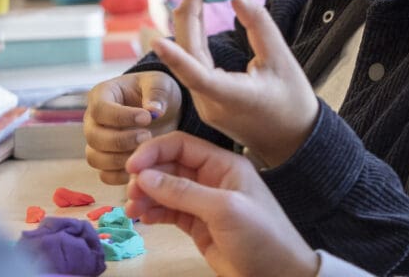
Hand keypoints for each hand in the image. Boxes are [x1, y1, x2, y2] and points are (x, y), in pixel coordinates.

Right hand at [84, 71, 182, 183]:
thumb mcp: (160, 83)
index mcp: (102, 95)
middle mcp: (93, 120)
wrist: (162, 112)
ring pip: (95, 158)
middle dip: (121, 140)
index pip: (100, 108)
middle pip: (94, 136)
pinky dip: (122, 175)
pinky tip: (143, 167)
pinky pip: (105, 175)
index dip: (121, 116)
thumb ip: (157, 93)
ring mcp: (97, 143)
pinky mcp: (106, 162)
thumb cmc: (157, 93)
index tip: (147, 118)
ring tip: (146, 152)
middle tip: (147, 136)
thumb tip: (154, 111)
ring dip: (120, 159)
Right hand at [125, 132, 319, 276]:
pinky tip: (143, 218)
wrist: (277, 273)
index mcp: (224, 164)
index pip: (182, 146)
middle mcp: (213, 178)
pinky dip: (154, 212)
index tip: (131, 167)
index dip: (155, 152)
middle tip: (130, 194)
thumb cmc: (261, 235)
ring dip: (147, 196)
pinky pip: (170, 211)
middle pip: (171, 167)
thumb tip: (144, 175)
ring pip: (167, 190)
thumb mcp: (223, 209)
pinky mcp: (198, 225)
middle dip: (148, 176)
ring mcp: (204, 202)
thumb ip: (184, 191)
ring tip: (132, 210)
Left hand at [154, 0, 318, 167]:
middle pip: (188, 58)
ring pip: (188, 61)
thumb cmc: (293, 101)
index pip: (197, 77)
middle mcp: (211, 105)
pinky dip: (194, 40)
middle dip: (188, 18)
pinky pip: (193, 67)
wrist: (294, 140)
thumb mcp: (281, 58)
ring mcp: (206, 106)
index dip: (175, 58)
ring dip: (190, 26)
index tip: (156, 39)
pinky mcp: (207, 102)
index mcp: (232, 98)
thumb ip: (258, 23)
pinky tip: (198, 18)